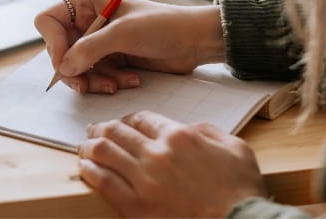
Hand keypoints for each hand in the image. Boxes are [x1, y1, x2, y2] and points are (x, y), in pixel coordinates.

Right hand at [34, 0, 224, 93]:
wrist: (194, 41)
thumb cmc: (163, 25)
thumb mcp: (124, 34)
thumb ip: (90, 49)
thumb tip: (63, 68)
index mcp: (87, 3)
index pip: (49, 22)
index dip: (52, 43)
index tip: (65, 63)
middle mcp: (88, 21)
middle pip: (60, 50)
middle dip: (75, 69)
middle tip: (86, 85)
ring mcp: (98, 41)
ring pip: (76, 68)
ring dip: (94, 80)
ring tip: (117, 83)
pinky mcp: (110, 59)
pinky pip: (94, 77)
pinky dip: (108, 82)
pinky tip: (129, 80)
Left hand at [78, 111, 266, 216]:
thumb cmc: (241, 192)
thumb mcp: (235, 148)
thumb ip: (208, 132)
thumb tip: (190, 128)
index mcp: (179, 137)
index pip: (142, 119)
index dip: (128, 120)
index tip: (124, 124)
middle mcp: (157, 154)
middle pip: (117, 131)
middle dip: (102, 128)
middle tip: (94, 129)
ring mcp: (144, 181)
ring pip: (104, 152)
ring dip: (89, 146)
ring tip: (84, 146)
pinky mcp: (135, 207)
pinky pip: (102, 182)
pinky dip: (89, 171)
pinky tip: (84, 168)